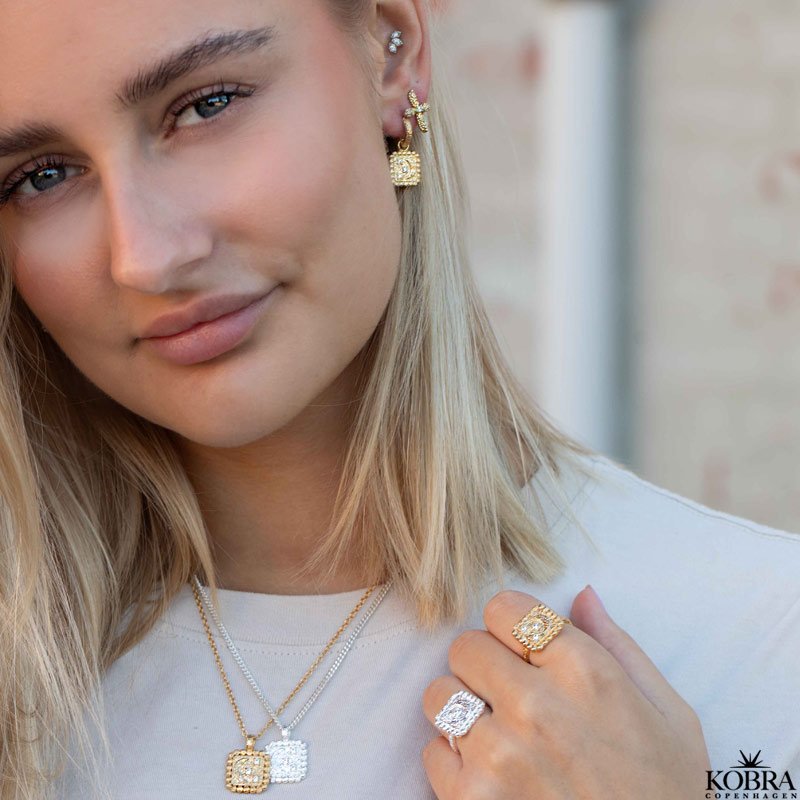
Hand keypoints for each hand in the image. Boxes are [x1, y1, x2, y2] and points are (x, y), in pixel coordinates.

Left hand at [421, 586, 710, 798]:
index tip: (522, 650)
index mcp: (584, 671)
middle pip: (464, 645)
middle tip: (509, 694)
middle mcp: (536, 705)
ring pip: (439, 694)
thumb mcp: (668, 713)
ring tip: (497, 734)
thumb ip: (617, 645)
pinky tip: (492, 778)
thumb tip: (582, 595)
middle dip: (483, 664)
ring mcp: (500, 754)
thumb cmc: (663, 792)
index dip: (509, 626)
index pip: (503, 607)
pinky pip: (432, 753)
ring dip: (462, 710)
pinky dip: (454, 764)